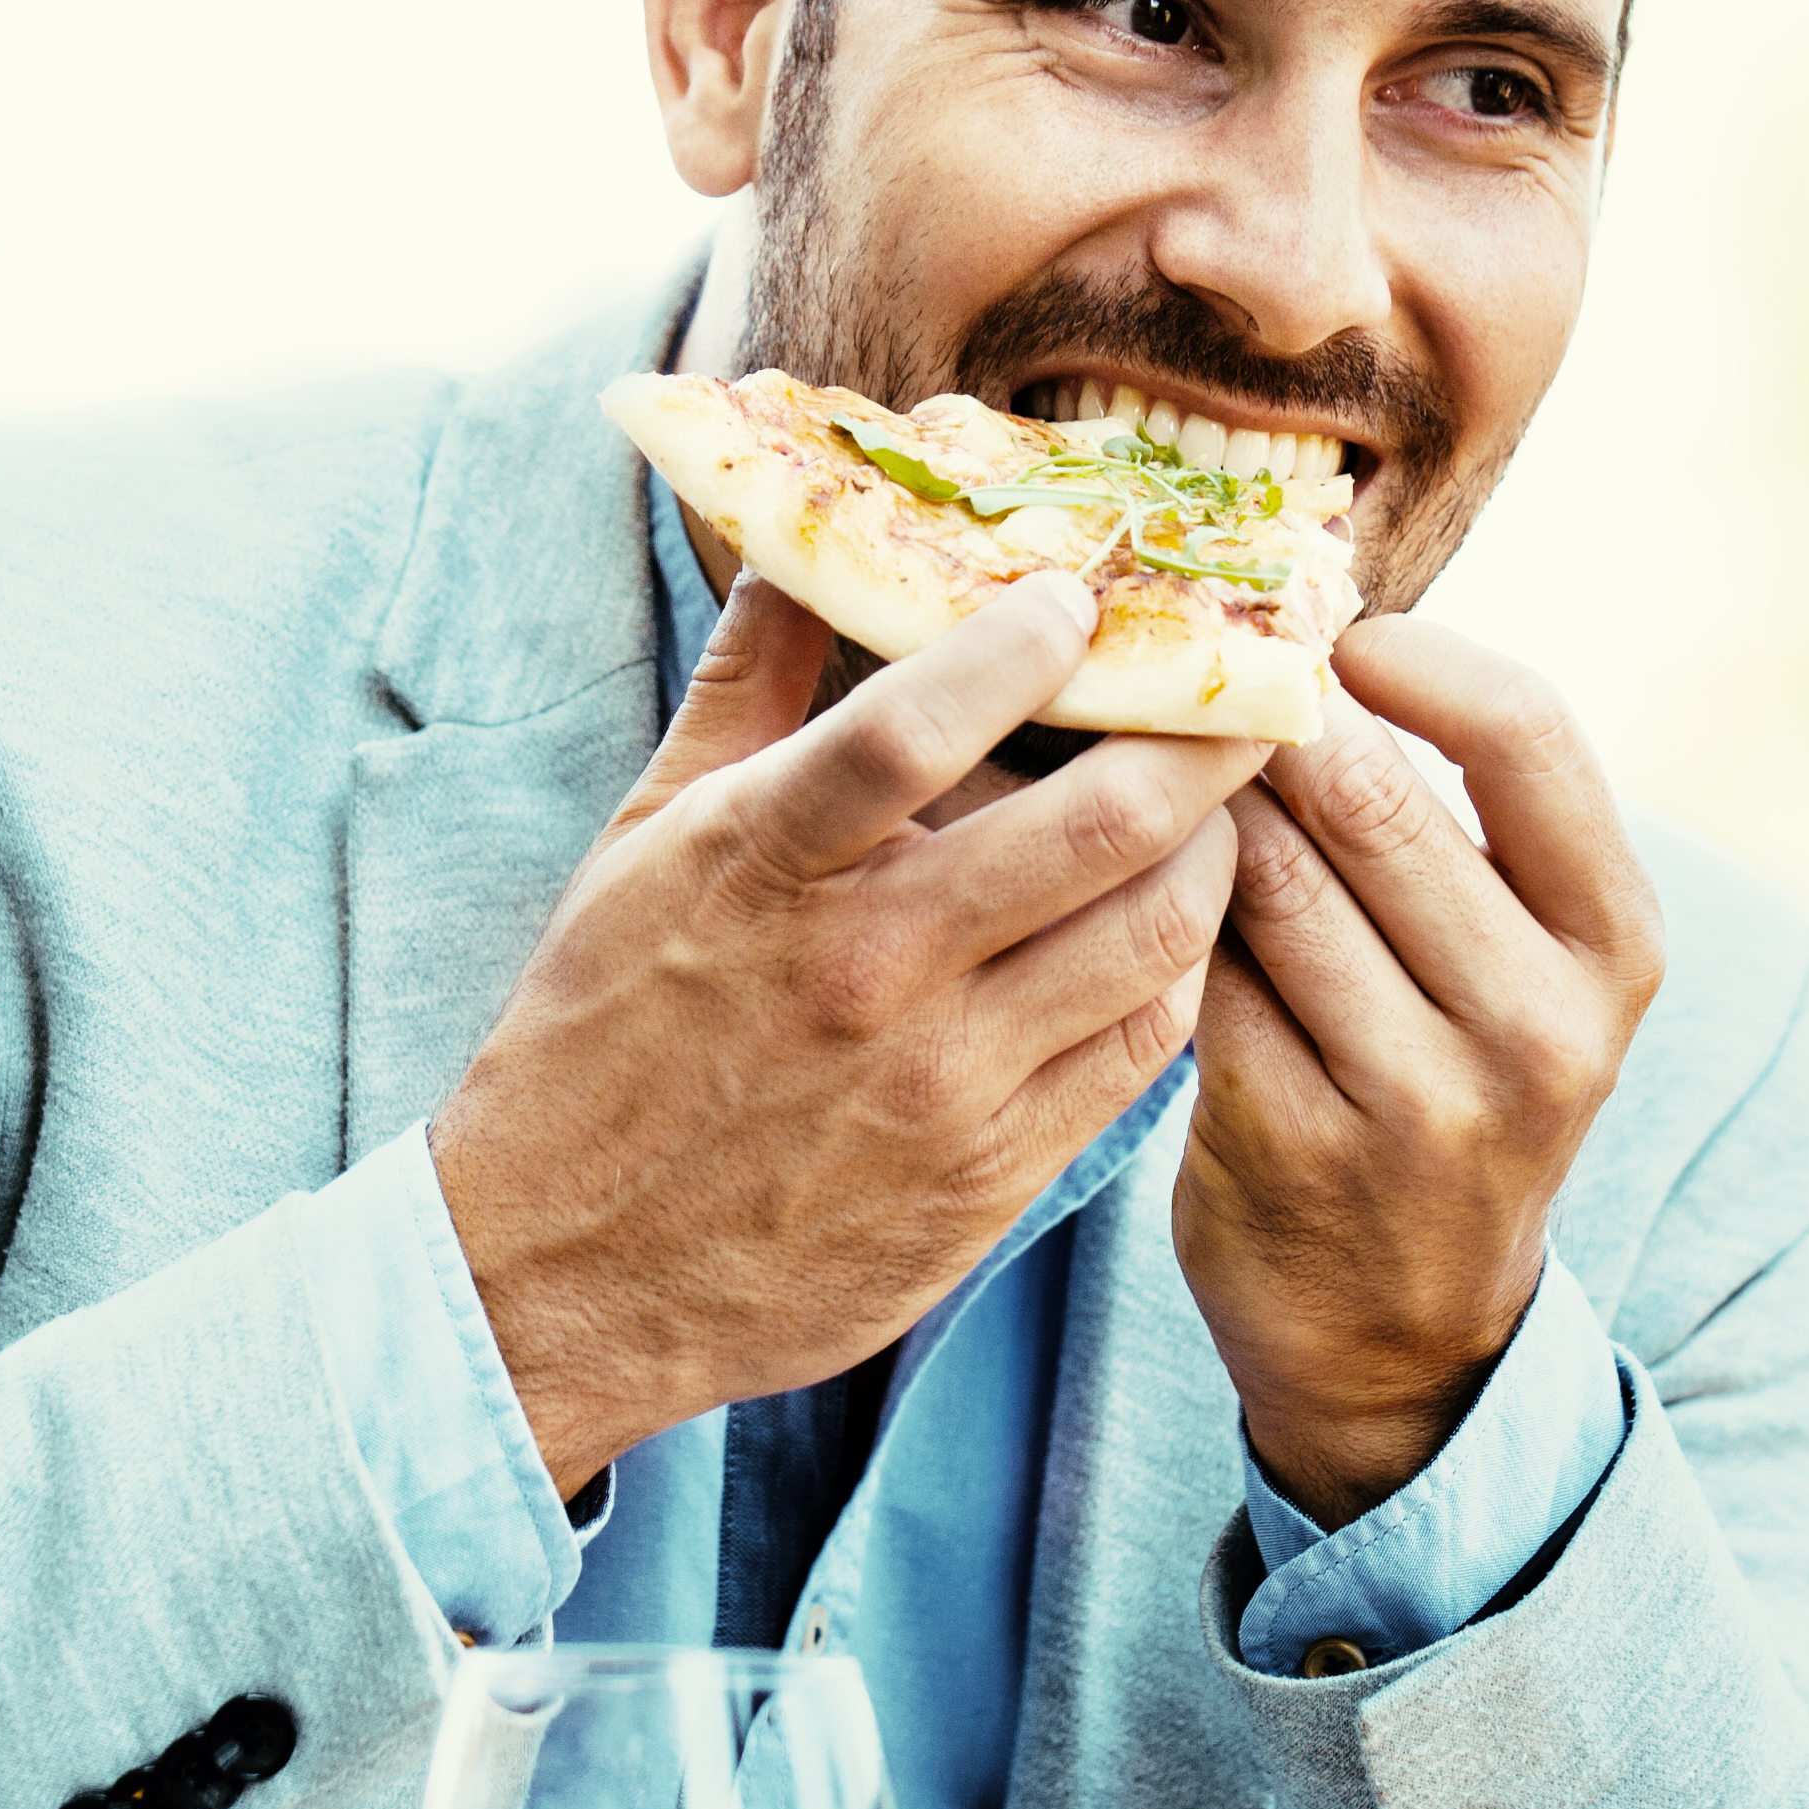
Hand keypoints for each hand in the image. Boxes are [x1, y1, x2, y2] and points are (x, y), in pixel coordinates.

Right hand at [430, 573, 1264, 1492]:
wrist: (562, 1268)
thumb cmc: (602, 1029)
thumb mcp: (646, 835)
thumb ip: (746, 682)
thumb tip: (803, 540)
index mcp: (766, 864)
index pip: (916, 722)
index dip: (1026, 641)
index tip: (1085, 591)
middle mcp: (867, 967)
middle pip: (1100, 827)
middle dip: (1204, 739)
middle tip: (1245, 689)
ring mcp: (942, 1080)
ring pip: (1155, 935)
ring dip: (1214, 851)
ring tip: (1218, 808)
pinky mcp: (989, 1174)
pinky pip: (1141, 1047)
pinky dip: (1179, 968)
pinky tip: (1170, 927)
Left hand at [1174, 616, 1663, 1524]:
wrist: (1403, 1340)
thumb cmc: (1450, 1087)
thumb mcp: (1514, 969)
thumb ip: (1452, 821)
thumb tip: (1313, 623)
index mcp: (1614, 946)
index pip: (1530, 735)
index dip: (1417, 658)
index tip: (1335, 637)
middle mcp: (1538, 1025)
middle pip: (1375, 797)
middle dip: (1271, 724)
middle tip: (1200, 678)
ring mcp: (1420, 1099)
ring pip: (1271, 877)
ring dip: (1199, 805)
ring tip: (1149, 758)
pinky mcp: (1292, 1145)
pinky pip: (1201, 971)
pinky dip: (1158, 908)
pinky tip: (1122, 877)